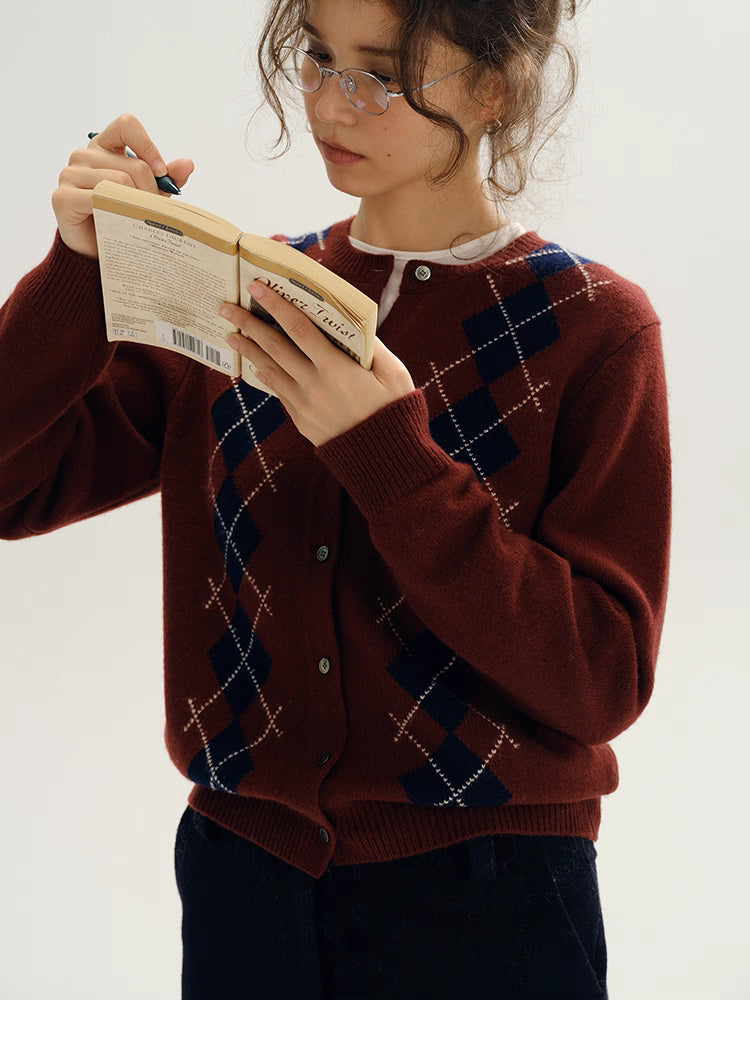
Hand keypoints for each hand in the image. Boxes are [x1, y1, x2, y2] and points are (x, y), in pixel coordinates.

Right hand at [51, 113, 194, 258]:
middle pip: (133, 164)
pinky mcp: (63, 197)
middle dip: (151, 192)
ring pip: (120, 181)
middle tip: (154, 213)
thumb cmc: (122, 218)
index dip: (148, 146)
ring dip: (137, 205)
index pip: (126, 125)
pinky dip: (117, 211)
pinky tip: (121, 222)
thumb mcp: (148, 195)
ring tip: (138, 222)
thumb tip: (188, 164)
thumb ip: (165, 178)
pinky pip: (99, 197)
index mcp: (104, 147)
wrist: (97, 251)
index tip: (161, 173)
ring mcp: (70, 174)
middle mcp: (84, 156)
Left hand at [220, 281, 414, 446]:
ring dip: (249, 351)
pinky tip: (257, 365)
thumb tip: (354, 325)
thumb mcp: (394, 374)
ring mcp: (304, 404)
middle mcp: (314, 385)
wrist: (385, 458)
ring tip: (232, 335)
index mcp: (336, 368)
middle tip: (228, 308)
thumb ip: (373, 347)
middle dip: (249, 325)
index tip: (257, 287)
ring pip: (270, 370)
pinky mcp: (301, 420)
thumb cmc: (393, 410)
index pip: (299, 329)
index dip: (277, 306)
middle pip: (275, 348)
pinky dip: (266, 375)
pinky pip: (279, 392)